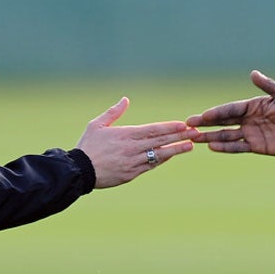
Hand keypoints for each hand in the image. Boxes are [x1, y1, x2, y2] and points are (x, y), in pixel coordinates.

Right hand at [76, 97, 197, 188]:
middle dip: (179, 136)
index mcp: (125, 135)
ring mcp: (132, 162)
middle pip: (160, 141)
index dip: (169, 127)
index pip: (152, 130)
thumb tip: (126, 99)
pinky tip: (171, 155)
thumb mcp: (97, 125)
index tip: (183, 124)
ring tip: (190, 146)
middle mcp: (132, 149)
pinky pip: (150, 166)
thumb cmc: (87, 146)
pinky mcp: (131, 174)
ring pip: (158, 155)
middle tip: (195, 133)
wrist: (79, 171)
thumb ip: (113, 113)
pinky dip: (161, 160)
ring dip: (175, 150)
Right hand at [187, 70, 274, 155]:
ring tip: (195, 138)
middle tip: (188, 125)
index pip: (230, 109)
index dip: (216, 113)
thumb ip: (268, 86)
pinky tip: (212, 147)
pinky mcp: (256, 146)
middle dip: (206, 123)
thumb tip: (252, 73)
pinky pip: (238, 147)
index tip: (202, 116)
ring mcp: (251, 133)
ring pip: (226, 135)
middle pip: (223, 121)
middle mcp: (249, 119)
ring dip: (211, 136)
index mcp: (253, 105)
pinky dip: (225, 147)